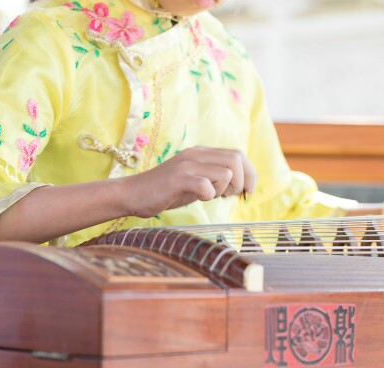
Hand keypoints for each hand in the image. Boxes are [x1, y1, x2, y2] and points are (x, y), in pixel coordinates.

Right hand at [121, 147, 257, 217]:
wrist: (132, 194)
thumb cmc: (166, 191)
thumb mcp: (196, 181)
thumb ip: (215, 179)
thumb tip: (242, 186)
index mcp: (202, 153)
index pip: (238, 155)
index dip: (250, 174)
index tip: (246, 192)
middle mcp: (196, 154)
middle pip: (237, 160)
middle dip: (241, 182)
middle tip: (228, 197)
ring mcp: (187, 165)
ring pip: (226, 173)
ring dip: (224, 190)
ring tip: (210, 196)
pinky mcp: (178, 179)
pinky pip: (206, 186)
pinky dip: (209, 196)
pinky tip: (200, 199)